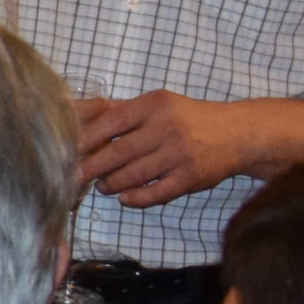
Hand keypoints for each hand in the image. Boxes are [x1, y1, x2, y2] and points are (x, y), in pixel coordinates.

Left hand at [77, 91, 249, 207]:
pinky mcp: (191, 178)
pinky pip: (157, 193)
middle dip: (92, 167)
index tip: (67, 150)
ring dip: (113, 184)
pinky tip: (125, 198)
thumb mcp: (158, 105)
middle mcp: (167, 128)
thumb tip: (78, 113)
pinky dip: (137, 198)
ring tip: (102, 186)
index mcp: (154, 105)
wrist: (237, 133)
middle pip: (120, 151)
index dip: (87, 138)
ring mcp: (180, 154)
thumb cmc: (187, 118)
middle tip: (72, 177)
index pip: (112, 121)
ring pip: (135, 174)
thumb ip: (122, 111)